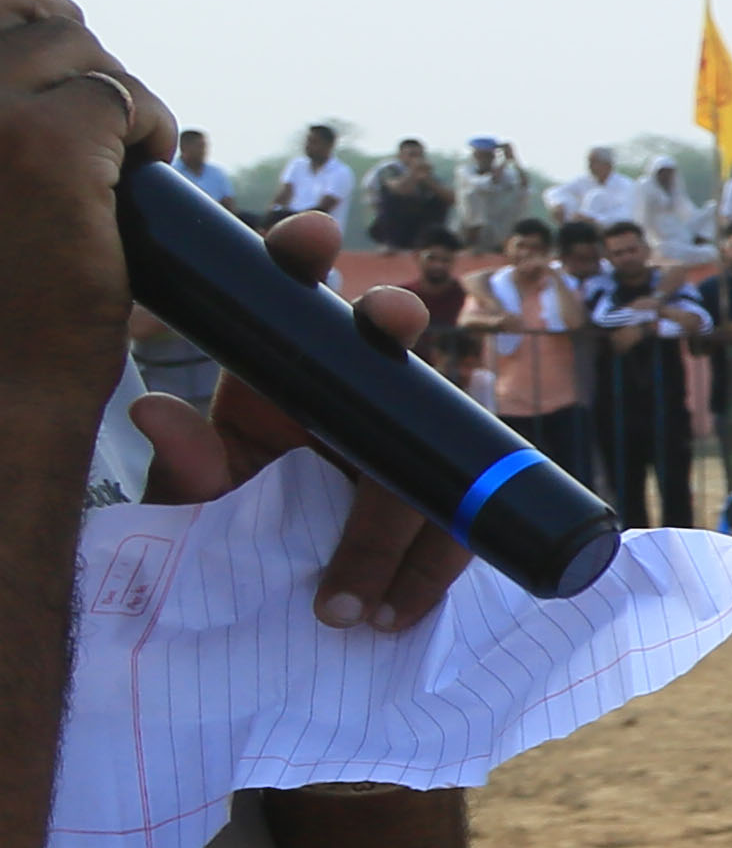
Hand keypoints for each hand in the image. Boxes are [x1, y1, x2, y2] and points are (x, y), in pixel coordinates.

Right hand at [0, 0, 163, 418]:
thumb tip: (41, 17)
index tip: (57, 38)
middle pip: (23, 10)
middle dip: (73, 53)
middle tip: (97, 120)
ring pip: (78, 47)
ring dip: (114, 93)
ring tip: (114, 159)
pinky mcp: (44, 146)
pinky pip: (124, 96)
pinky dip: (149, 126)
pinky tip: (141, 172)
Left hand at [130, 209, 476, 630]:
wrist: (281, 602)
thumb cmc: (237, 525)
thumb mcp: (204, 499)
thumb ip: (186, 464)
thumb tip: (154, 411)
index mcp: (292, 372)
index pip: (299, 298)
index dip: (306, 255)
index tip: (309, 234)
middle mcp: (361, 394)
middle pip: (392, 342)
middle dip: (394, 318)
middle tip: (389, 319)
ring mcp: (416, 445)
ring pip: (441, 445)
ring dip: (408, 512)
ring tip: (352, 591)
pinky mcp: (452, 503)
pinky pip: (461, 527)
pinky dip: (428, 573)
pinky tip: (393, 613)